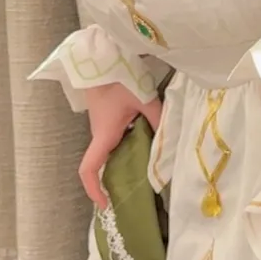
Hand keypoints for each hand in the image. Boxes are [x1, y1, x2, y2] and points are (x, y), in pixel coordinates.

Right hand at [79, 82, 161, 209]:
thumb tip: (171, 138)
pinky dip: (126, 149)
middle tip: (136, 192)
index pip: (89, 169)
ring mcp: (102, 126)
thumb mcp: (144, 99)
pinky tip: (146, 147)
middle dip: (114, 182)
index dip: (94, 190)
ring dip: (123, 163)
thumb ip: (158, 119)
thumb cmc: (118, 76)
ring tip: (148, 172)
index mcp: (104, 134)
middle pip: (102, 165)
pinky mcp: (107, 118)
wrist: (101, 55)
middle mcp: (99, 134)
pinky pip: (115, 141)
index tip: (106, 204)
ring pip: (110, 152)